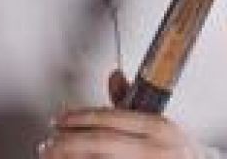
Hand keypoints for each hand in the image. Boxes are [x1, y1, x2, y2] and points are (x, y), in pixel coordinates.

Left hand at [37, 69, 203, 157]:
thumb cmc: (177, 152)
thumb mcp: (157, 123)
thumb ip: (132, 104)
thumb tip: (114, 75)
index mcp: (158, 127)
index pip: (112, 118)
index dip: (80, 118)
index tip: (59, 120)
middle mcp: (156, 149)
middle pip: (104, 143)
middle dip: (70, 143)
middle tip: (48, 143)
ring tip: (53, 157)